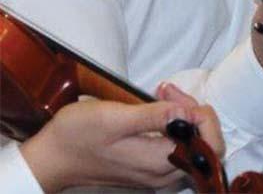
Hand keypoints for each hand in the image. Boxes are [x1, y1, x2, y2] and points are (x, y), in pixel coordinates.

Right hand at [20, 85, 220, 192]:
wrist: (49, 159)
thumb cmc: (77, 136)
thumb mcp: (114, 118)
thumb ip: (154, 117)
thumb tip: (189, 112)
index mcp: (159, 163)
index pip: (210, 146)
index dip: (204, 117)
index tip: (177, 98)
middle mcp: (163, 174)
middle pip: (204, 143)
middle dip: (193, 111)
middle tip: (166, 92)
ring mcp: (156, 173)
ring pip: (191, 143)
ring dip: (183, 114)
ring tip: (160, 94)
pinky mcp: (148, 167)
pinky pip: (176, 145)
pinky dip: (173, 123)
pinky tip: (155, 106)